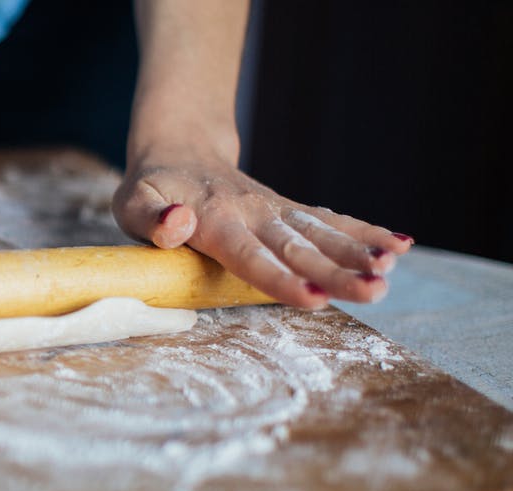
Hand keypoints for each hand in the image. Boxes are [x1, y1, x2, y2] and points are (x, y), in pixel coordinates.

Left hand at [112, 145, 412, 308]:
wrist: (178, 149)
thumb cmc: (151, 188)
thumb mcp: (132, 202)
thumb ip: (150, 217)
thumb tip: (175, 223)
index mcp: (215, 219)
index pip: (250, 256)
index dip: (280, 279)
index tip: (312, 298)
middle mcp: (253, 214)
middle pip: (298, 248)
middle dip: (338, 272)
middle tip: (374, 291)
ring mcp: (276, 211)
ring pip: (322, 233)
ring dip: (359, 253)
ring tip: (392, 272)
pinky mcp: (290, 211)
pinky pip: (330, 220)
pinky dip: (365, 231)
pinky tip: (402, 246)